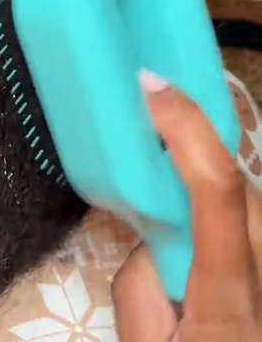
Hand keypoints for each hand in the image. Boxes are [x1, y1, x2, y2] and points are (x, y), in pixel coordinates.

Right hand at [111, 78, 261, 340]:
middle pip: (242, 190)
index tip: (152, 86)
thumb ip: (139, 286)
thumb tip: (152, 237)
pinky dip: (227, 223)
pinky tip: (202, 264)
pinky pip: (250, 232)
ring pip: (252, 209)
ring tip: (183, 248)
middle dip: (199, 165)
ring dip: (215, 202)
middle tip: (158, 174)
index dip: (187, 129)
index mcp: (228, 305)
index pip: (216, 194)